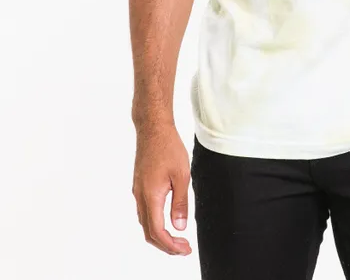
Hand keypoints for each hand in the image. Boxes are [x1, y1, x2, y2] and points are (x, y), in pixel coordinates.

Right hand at [131, 123, 192, 255]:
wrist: (152, 128)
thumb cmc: (169, 148)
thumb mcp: (181, 175)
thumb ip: (180, 203)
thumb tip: (179, 227)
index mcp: (151, 196)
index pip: (157, 232)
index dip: (170, 245)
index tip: (185, 249)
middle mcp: (140, 196)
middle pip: (148, 232)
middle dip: (166, 245)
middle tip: (184, 248)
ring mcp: (137, 191)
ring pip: (144, 223)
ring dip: (160, 235)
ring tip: (178, 238)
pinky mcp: (139, 185)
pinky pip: (144, 212)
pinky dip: (154, 223)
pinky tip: (167, 220)